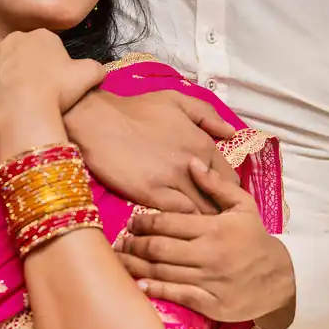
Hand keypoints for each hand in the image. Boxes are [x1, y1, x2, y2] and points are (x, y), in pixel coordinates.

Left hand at [0, 29, 105, 123]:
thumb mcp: (90, 77)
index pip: (48, 47)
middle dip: (28, 65)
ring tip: (13, 93)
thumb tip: (98, 70)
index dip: (50, 66)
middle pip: (24, 50)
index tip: (52, 83)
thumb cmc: (59, 93)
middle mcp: (19, 36)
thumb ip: (96, 68)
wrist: (26, 110)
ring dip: (7, 69)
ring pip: (3, 57)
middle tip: (33, 90)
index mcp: (45, 36)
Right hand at [64, 90, 239, 214]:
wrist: (98, 120)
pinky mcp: (152, 194)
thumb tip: (231, 133)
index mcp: (203, 144)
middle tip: (206, 218)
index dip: (224, 193)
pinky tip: (171, 224)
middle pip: (220, 201)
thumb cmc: (136, 109)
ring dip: (199, 220)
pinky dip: (178, 222)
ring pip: (201, 212)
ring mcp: (173, 181)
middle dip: (216, 211)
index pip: (230, 181)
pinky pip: (177, 216)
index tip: (215, 200)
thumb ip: (206, 115)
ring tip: (191, 227)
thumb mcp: (175, 100)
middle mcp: (194, 164)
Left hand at [116, 158, 294, 322]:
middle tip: (120, 241)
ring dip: (137, 267)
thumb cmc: (255, 238)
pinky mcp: (211, 305)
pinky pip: (177, 296)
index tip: (132, 221)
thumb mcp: (242, 205)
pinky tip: (138, 286)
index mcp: (214, 228)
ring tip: (120, 261)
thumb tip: (192, 163)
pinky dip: (155, 291)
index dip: (144, 221)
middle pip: (159, 249)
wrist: (281, 278)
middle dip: (135, 244)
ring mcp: (210, 281)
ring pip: (163, 273)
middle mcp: (209, 255)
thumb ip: (215, 185)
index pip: (169, 223)